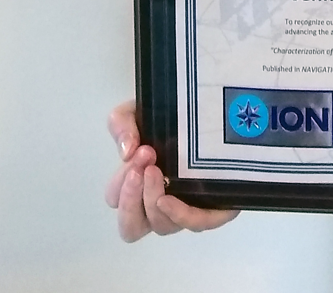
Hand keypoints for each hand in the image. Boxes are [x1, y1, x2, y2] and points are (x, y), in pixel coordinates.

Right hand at [105, 100, 239, 241]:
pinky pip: (197, 223)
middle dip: (131, 198)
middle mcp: (157, 203)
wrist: (215, 106)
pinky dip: (180, 216)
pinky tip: (168, 199)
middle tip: (144, 166)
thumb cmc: (172, 115)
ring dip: (151, 200)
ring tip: (157, 171)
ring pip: (161, 226)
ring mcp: (184, 208)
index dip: (121, 184)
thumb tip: (127, 151)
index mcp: (137, 185)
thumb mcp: (138, 111)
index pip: (117, 200)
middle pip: (131, 227)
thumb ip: (122, 124)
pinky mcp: (214, 206)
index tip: (138, 154)